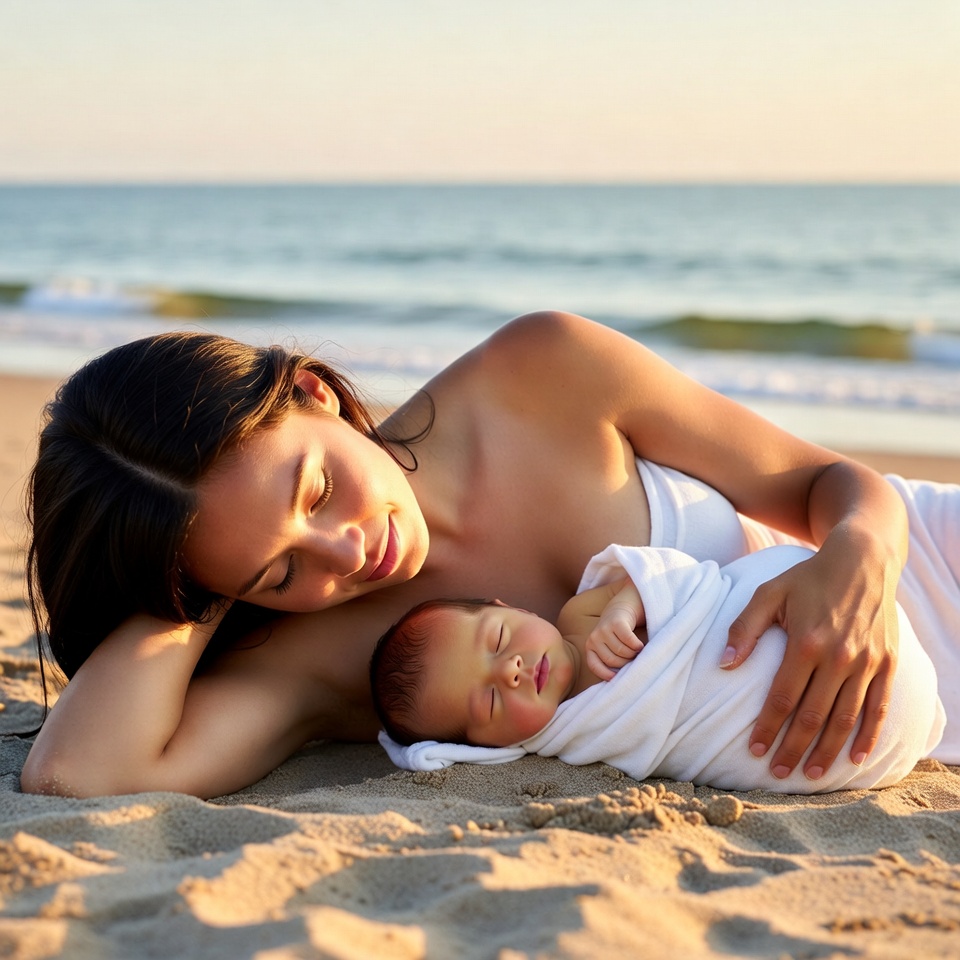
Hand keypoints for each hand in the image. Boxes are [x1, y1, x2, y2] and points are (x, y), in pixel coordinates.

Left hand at [585, 602, 645, 680]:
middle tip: (633, 659)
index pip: (595, 666)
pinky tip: (640, 645)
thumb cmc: (617, 634)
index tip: (617, 679)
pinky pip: (629, 641)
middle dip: (626, 663)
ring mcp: (604, 629)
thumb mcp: (609, 647)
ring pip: (622, 652)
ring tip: (637, 650)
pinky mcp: (616, 622)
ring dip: (634, 654)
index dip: (606, 674)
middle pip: (612, 661)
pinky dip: (637, 645)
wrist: (622, 608)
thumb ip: (611, 660)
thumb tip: (620, 681)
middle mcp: (593, 638)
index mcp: (590, 647)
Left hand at [723, 535, 899, 780]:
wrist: (862, 561)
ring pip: (845, 719)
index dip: (767, 728)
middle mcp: (838, 658)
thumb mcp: (768, 593)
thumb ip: (744, 628)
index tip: (755, 750)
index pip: (782, 698)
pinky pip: (878, 708)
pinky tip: (855, 758)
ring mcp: (866, 663)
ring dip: (827, 751)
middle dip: (793, 748)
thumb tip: (723, 664)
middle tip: (777, 772)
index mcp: (806, 643)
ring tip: (810, 774)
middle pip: (812, 716)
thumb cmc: (808, 578)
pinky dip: (868, 736)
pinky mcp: (887, 665)